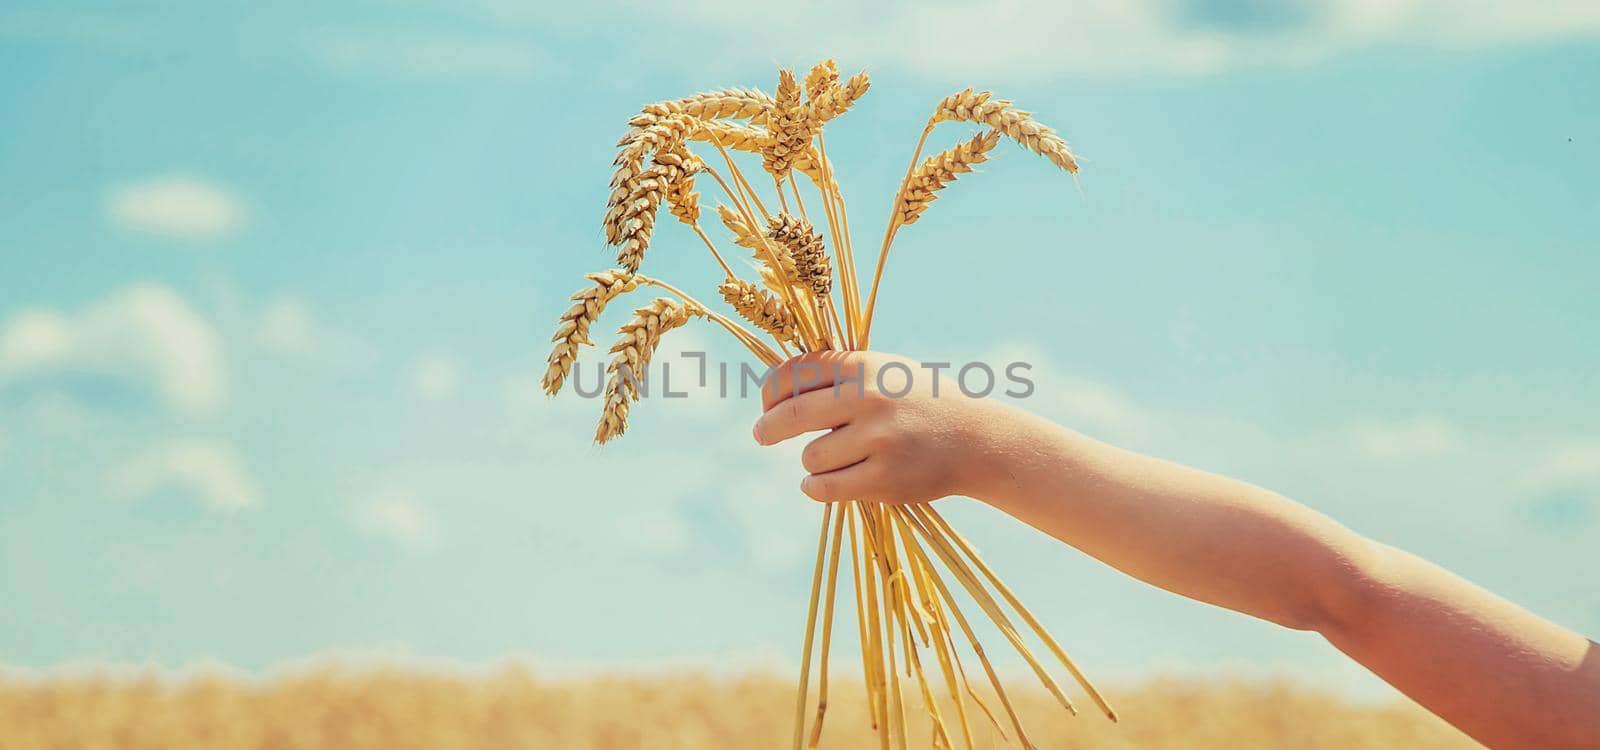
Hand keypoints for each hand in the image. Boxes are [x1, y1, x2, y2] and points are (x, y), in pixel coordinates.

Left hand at [751, 351, 1010, 503]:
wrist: (976, 439)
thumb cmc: (920, 403)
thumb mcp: (885, 372)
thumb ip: (838, 375)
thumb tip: (775, 389)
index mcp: (864, 365)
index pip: (794, 374)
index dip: (770, 392)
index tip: (766, 404)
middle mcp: (868, 398)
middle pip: (791, 415)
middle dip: (768, 428)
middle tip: (761, 435)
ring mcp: (877, 439)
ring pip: (810, 457)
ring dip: (811, 462)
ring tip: (833, 460)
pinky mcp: (884, 478)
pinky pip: (824, 488)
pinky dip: (814, 487)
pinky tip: (819, 484)